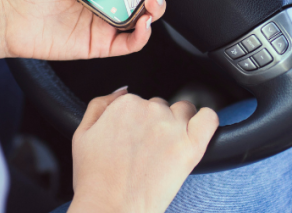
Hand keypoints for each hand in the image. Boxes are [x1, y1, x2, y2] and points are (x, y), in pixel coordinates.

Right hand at [68, 87, 218, 212]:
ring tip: (168, 148)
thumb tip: (121, 91)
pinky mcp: (191, 145)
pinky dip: (206, 121)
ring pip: (184, 111)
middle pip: (161, 105)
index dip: (138, 122)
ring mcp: (172, 127)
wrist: (111, 207)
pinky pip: (209, 119)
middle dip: (157, 123)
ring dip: (179, 123)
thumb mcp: (82, 134)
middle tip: (148, 149)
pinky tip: (197, 133)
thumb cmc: (95, 178)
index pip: (140, 101)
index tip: (135, 139)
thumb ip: (100, 105)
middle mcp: (150, 110)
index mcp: (125, 104)